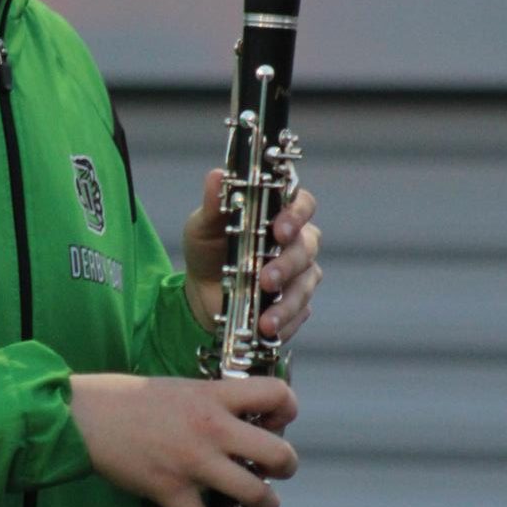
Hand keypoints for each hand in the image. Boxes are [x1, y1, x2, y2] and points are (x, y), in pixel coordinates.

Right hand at [68, 372, 297, 506]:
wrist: (84, 416)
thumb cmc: (128, 398)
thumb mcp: (180, 387)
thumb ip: (213, 401)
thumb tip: (242, 416)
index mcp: (213, 396)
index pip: (276, 395)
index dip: (286, 409)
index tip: (274, 420)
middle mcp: (211, 429)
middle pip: (277, 452)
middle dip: (286, 466)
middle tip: (274, 469)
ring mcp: (193, 463)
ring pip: (254, 493)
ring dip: (265, 504)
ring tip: (258, 504)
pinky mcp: (171, 491)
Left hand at [182, 168, 321, 342]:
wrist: (199, 294)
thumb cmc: (208, 251)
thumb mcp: (203, 227)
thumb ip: (214, 204)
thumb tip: (217, 176)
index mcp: (279, 215)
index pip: (302, 205)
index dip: (296, 215)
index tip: (279, 230)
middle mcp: (296, 242)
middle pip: (307, 248)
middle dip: (286, 265)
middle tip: (266, 280)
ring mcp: (300, 275)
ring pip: (306, 285)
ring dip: (287, 303)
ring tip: (266, 321)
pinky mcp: (297, 306)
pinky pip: (300, 314)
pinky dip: (285, 323)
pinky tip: (269, 331)